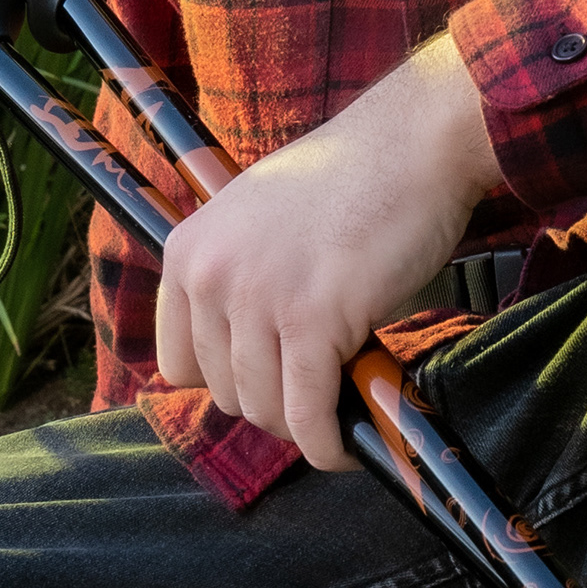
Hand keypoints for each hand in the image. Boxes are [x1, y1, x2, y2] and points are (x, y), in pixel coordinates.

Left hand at [154, 33, 502, 469]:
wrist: (409, 144)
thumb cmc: (348, 179)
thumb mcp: (258, 217)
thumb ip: (237, 275)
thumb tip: (244, 358)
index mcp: (189, 250)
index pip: (176, 362)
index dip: (225, 379)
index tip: (266, 377)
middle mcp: (211, 275)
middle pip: (224, 393)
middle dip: (274, 397)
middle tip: (320, 382)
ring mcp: (259, 298)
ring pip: (265, 410)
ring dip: (305, 421)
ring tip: (341, 402)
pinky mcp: (312, 320)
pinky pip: (309, 415)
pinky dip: (329, 443)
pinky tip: (350, 443)